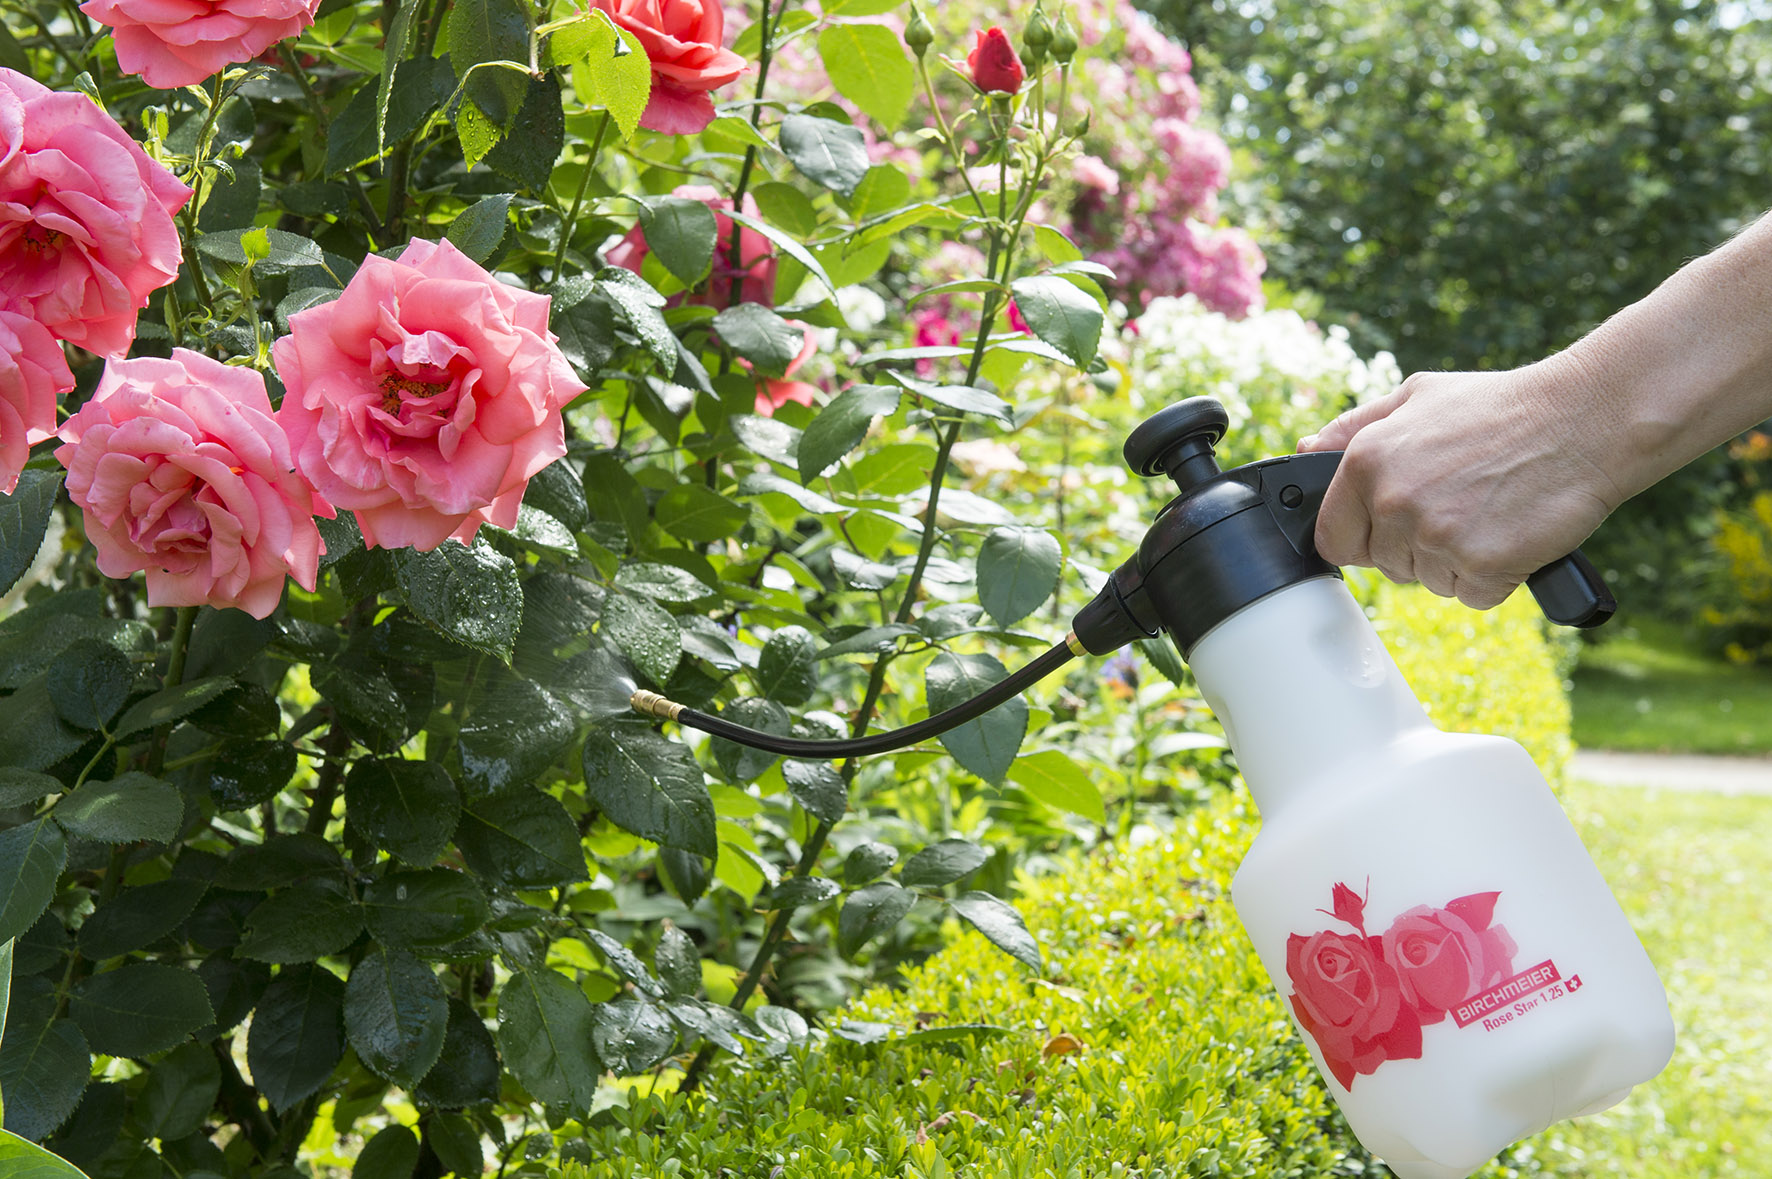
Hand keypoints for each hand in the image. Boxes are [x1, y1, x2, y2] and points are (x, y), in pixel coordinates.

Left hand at [1298, 364, 1623, 608]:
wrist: (1586, 418)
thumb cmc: (1501, 408)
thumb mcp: (1415, 397)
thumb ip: (1353, 428)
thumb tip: (1306, 452)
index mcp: (1365, 462)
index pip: (1332, 539)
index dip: (1361, 539)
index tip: (1390, 530)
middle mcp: (1392, 503)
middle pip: (1384, 565)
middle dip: (1414, 547)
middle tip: (1459, 505)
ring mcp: (1437, 538)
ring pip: (1428, 581)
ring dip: (1456, 561)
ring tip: (1490, 510)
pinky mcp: (1483, 566)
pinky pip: (1472, 594)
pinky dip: (1494, 576)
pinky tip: (1512, 533)